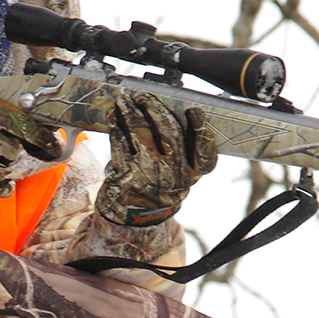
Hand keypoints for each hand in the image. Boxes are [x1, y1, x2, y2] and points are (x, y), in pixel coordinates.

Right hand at [0, 86, 61, 199]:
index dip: (48, 141)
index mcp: (5, 124)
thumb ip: (0, 105)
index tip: (53, 144)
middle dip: (7, 145)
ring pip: (6, 168)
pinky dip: (0, 186)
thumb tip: (19, 107)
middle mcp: (3, 148)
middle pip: (17, 149)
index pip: (38, 135)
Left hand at [96, 93, 216, 226]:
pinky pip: (120, 144)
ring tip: (124, 101)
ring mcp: (150, 176)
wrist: (135, 220)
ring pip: (141, 134)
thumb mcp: (179, 177)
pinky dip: (116, 128)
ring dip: (131, 113)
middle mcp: (174, 176)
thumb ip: (183, 153)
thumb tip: (171, 115)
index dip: (201, 131)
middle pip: (169, 134)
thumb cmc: (159, 189)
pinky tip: (114, 118)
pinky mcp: (126, 176)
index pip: (204, 153)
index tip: (195, 111)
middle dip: (155, 109)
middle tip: (144, 96)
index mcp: (191, 175)